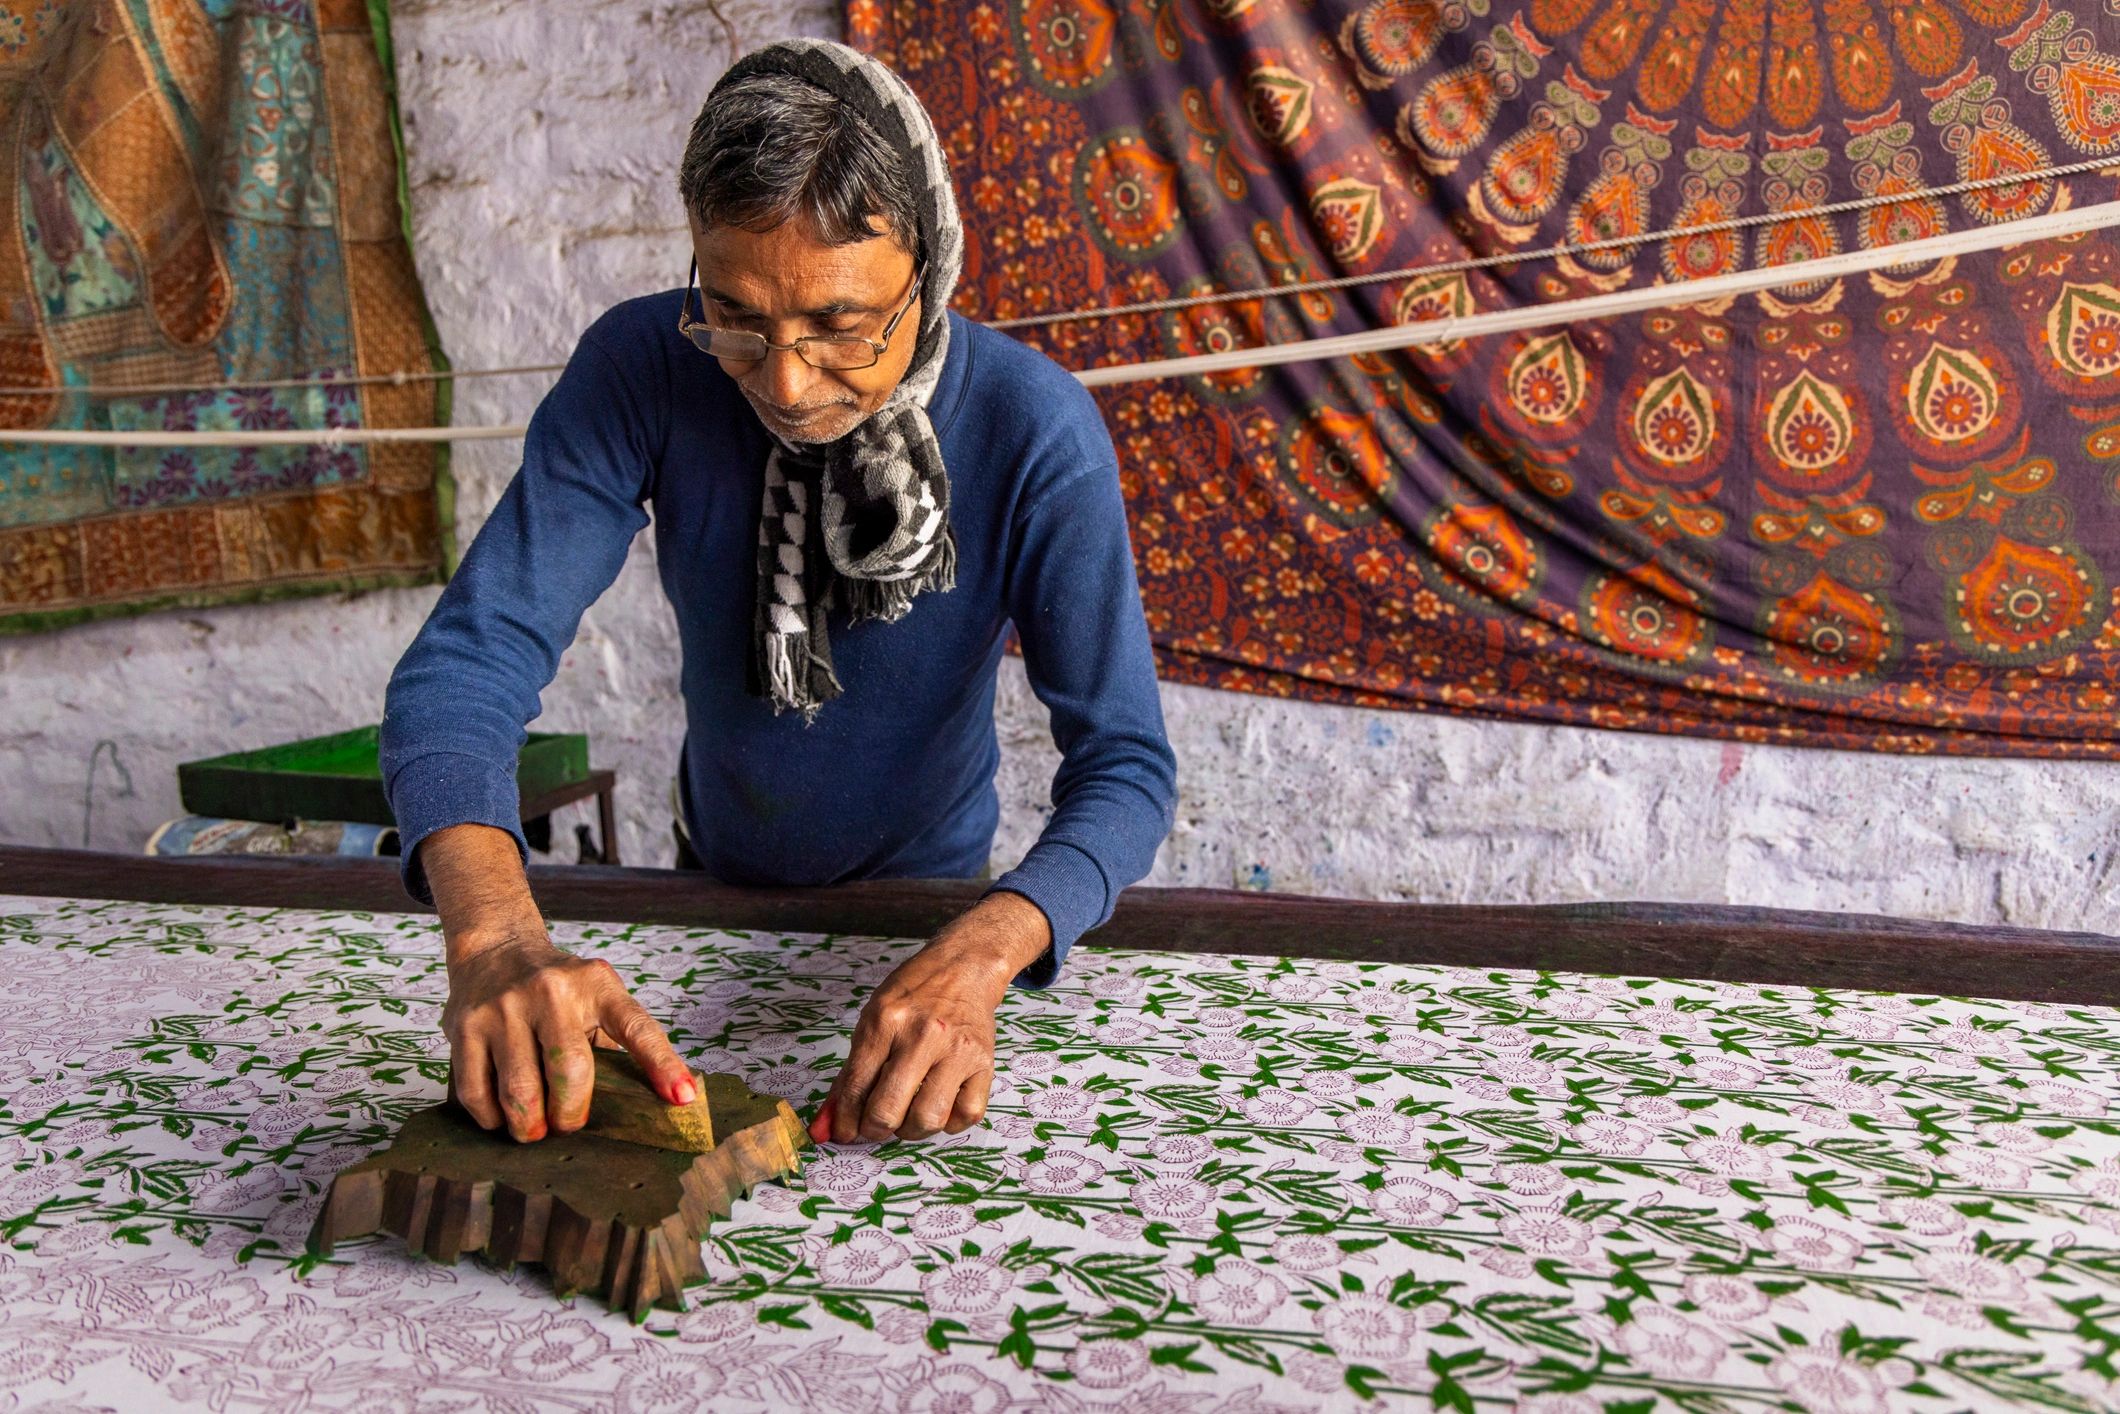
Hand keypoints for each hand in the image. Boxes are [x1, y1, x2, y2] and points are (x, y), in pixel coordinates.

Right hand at [442, 930, 695, 1142]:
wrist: (496, 949)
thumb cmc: (558, 991)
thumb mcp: (597, 998)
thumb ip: (617, 1043)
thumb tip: (654, 1104)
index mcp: (597, 985)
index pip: (637, 1028)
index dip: (662, 1065)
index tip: (682, 1098)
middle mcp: (551, 991)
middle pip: (570, 1072)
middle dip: (570, 1116)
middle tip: (567, 1126)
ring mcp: (504, 1007)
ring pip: (520, 1091)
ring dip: (529, 1126)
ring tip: (534, 1130)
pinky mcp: (464, 1025)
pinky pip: (477, 1091)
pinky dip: (491, 1118)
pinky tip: (500, 1117)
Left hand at [822, 892, 1051, 1143]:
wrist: (964, 967)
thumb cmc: (914, 993)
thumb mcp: (873, 1018)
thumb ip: (852, 1072)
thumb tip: (827, 1124)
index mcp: (885, 1020)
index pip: (856, 1086)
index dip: (844, 1120)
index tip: (844, 1132)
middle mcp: (922, 1035)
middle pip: (888, 1110)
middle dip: (874, 1130)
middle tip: (875, 1126)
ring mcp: (957, 1050)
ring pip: (928, 1119)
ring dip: (911, 1130)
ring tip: (908, 1115)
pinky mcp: (985, 1062)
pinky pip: (966, 1115)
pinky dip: (950, 1122)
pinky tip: (940, 1106)